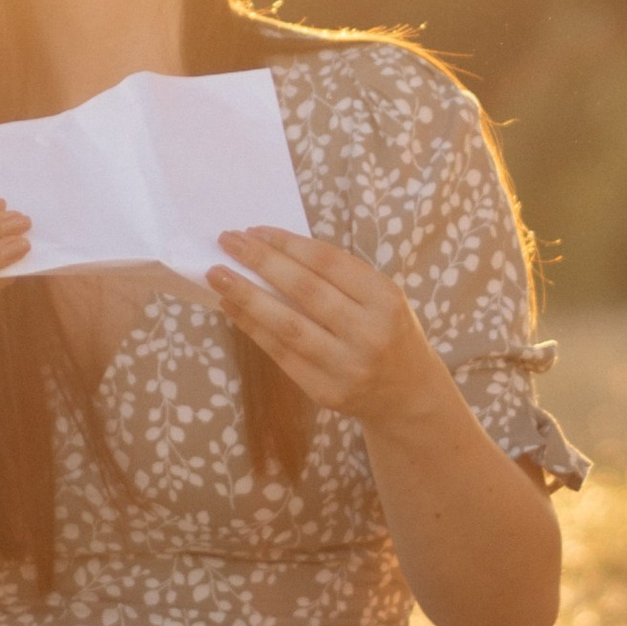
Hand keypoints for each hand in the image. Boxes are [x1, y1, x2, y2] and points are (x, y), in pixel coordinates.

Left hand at [206, 231, 443, 429]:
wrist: (408, 394)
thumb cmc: (385, 331)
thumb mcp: (379, 297)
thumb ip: (336, 278)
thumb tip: (271, 252)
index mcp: (385, 299)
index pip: (328, 262)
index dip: (287, 244)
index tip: (255, 231)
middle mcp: (368, 333)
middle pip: (304, 290)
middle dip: (261, 262)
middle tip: (227, 242)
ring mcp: (346, 366)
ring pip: (286, 326)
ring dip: (246, 297)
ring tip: (218, 275)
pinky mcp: (325, 392)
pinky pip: (281, 354)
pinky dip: (253, 327)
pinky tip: (232, 308)